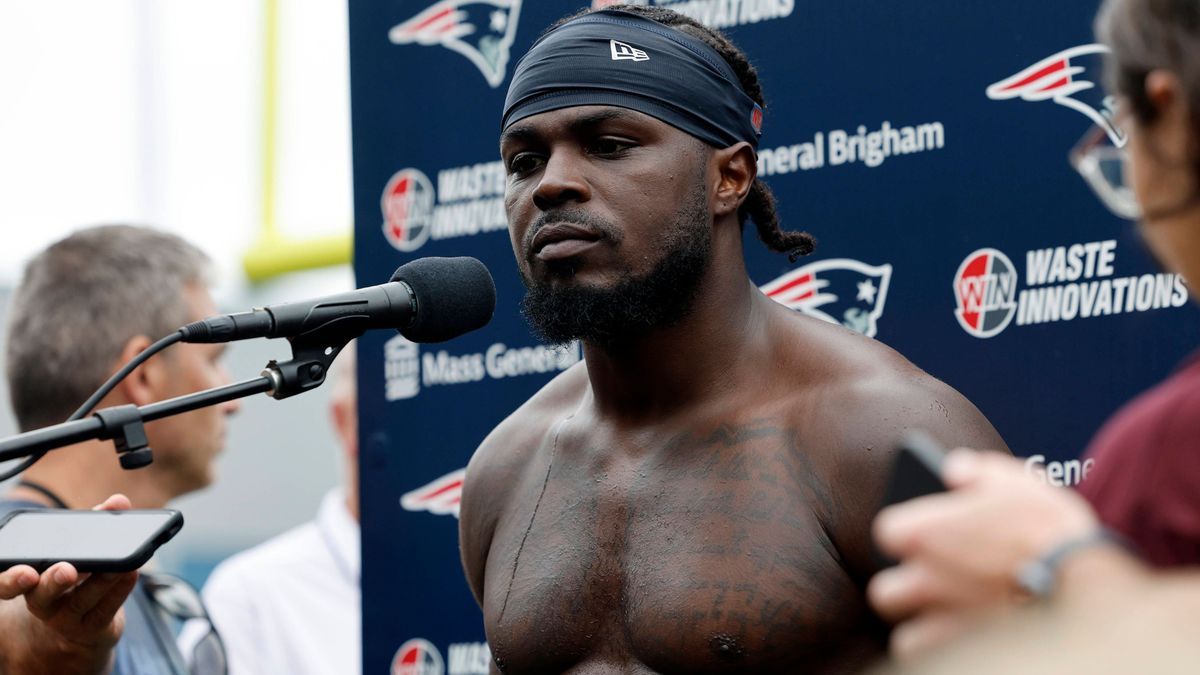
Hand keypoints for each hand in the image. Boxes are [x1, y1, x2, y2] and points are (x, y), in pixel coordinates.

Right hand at [0, 494, 139, 674]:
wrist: (79, 625)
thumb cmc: (73, 578)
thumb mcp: (76, 551)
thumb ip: (92, 525)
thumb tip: (117, 502)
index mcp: (28, 581)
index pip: (9, 584)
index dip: (12, 580)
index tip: (27, 572)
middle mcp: (41, 602)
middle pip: (41, 596)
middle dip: (53, 582)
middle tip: (68, 570)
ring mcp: (65, 619)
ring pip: (80, 601)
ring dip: (100, 581)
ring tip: (117, 566)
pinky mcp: (91, 628)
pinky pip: (105, 610)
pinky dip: (120, 590)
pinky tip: (132, 574)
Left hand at [868, 450, 1099, 658]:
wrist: (1089, 590)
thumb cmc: (1052, 532)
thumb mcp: (1017, 482)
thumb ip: (976, 471)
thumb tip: (954, 470)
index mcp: (923, 533)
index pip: (888, 532)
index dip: (910, 532)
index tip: (930, 534)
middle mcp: (923, 581)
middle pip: (886, 591)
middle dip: (907, 590)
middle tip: (938, 584)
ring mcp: (941, 624)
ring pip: (906, 637)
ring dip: (926, 629)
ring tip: (956, 620)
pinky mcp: (963, 654)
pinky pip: (934, 660)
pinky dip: (947, 652)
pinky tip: (970, 641)